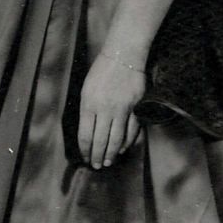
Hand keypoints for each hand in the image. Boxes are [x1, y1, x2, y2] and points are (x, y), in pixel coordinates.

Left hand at [77, 52, 144, 169]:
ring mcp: (123, 109)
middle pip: (100, 141)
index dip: (85, 150)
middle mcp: (105, 109)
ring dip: (111, 154)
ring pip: (117, 139)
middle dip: (97, 156)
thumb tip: (88, 133)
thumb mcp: (86, 89)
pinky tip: (122, 149)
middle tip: (96, 165)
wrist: (124, 56)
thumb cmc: (101, 71)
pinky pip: (132, 131)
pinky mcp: (136, 107)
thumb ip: (86, 111)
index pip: (85, 135)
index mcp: (89, 104)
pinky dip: (127, 142)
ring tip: (108, 162)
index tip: (85, 157)